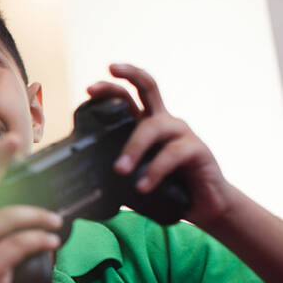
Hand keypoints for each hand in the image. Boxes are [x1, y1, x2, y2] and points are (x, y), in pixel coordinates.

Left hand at [87, 63, 233, 225]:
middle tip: (92, 88)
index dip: (110, 88)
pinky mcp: (198, 149)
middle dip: (126, 76)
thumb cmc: (165, 188)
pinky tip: (143, 187)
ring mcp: (183, 133)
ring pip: (153, 127)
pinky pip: (173, 154)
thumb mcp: (135, 175)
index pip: (129, 96)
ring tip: (120, 171)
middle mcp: (165, 122)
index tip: (88, 90)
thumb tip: (79, 182)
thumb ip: (114, 170)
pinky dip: (155, 170)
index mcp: (147, 124)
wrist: (203, 206)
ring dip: (133, 148)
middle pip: (149, 87)